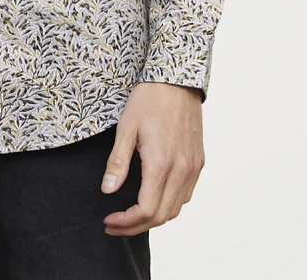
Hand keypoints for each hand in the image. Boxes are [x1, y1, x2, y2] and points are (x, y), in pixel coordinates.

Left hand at [100, 82, 204, 235]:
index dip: (126, 222)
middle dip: (135, 226)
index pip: (146, 210)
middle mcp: (182, 170)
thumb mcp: (126, 127)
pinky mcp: (198, 161)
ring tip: (130, 216)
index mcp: (161, 163)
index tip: (109, 220)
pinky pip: (185, 194)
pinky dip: (168, 205)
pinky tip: (152, 198)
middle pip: (161, 216)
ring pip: (176, 209)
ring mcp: (193, 167)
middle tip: (114, 224)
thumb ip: (117, 162)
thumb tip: (108, 190)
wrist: (177, 79)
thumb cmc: (149, 99)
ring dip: (153, 218)